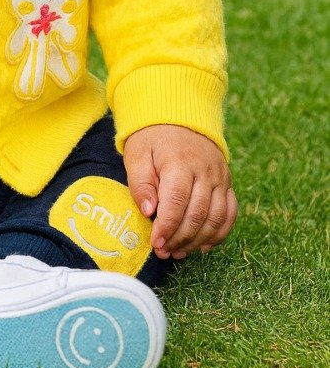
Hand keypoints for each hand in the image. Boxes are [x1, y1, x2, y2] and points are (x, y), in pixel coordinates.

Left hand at [123, 124, 237, 259]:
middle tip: (164, 252)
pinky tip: (202, 245)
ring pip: (215, 218)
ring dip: (197, 240)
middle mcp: (205, 171)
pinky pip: (230, 213)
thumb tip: (149, 212)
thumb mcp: (137, 154)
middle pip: (197, 214)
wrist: (178, 114)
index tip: (156, 243)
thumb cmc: (153, 137)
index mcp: (180, 163)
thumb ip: (140, 183)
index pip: (177, 203)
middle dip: (180, 239)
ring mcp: (220, 177)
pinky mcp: (227, 182)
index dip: (167, 227)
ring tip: (178, 252)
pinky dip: (219, 233)